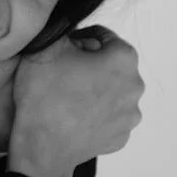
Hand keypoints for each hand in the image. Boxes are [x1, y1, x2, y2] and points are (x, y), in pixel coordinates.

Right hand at [9, 26, 143, 176]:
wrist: (41, 145)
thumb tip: (74, 38)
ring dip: (96, 89)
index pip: (103, 36)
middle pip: (112, 64)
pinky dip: (96, 114)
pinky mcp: (121, 138)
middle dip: (92, 64)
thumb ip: (66, 30)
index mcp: (124, 58)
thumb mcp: (48, 45)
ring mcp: (130, 116)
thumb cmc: (45, 93)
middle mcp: (135, 86)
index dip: (81, 38)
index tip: (65, 49)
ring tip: (68, 95)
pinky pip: (109, 117)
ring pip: (113, 91)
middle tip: (64, 71)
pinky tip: (74, 115)